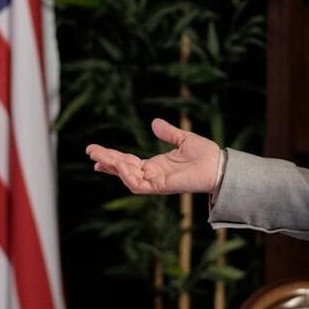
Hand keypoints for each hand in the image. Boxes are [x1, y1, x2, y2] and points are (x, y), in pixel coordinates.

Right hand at [85, 117, 221, 194]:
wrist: (219, 165)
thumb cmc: (206, 155)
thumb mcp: (183, 139)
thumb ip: (168, 132)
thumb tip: (154, 123)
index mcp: (155, 165)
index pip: (127, 162)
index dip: (111, 157)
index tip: (95, 151)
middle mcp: (153, 175)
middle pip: (122, 170)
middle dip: (106, 161)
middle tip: (90, 152)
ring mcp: (155, 182)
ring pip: (127, 178)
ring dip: (114, 167)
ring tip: (101, 157)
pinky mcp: (161, 186)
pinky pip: (138, 184)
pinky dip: (127, 176)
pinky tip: (121, 164)